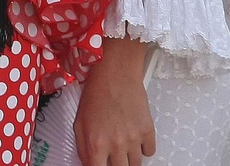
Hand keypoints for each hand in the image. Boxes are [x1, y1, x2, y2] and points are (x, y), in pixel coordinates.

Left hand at [74, 39, 156, 165]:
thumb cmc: (97, 92)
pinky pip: (150, 151)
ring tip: (123, 144)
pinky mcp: (148, 130)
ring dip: (129, 158)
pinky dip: (143, 148)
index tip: (103, 164)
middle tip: (113, 154)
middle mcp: (116, 144)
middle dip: (116, 164)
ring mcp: (134, 139)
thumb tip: (88, 163)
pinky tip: (135, 136)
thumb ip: (83, 148)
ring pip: (136, 165)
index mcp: (96, 144)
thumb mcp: (79, 122)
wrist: (116, 72)